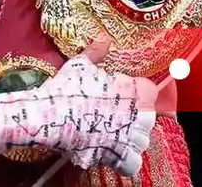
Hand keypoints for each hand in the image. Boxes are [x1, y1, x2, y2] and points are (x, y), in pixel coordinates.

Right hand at [0, 33, 156, 175]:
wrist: (50, 117)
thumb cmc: (68, 90)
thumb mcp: (82, 66)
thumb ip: (97, 52)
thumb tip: (104, 38)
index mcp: (139, 91)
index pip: (150, 92)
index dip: (137, 94)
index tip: (125, 95)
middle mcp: (141, 115)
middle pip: (148, 118)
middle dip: (135, 117)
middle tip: (116, 116)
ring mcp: (131, 137)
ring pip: (142, 140)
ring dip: (131, 139)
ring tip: (113, 134)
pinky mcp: (119, 156)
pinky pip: (133, 162)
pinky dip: (125, 161)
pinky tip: (113, 153)